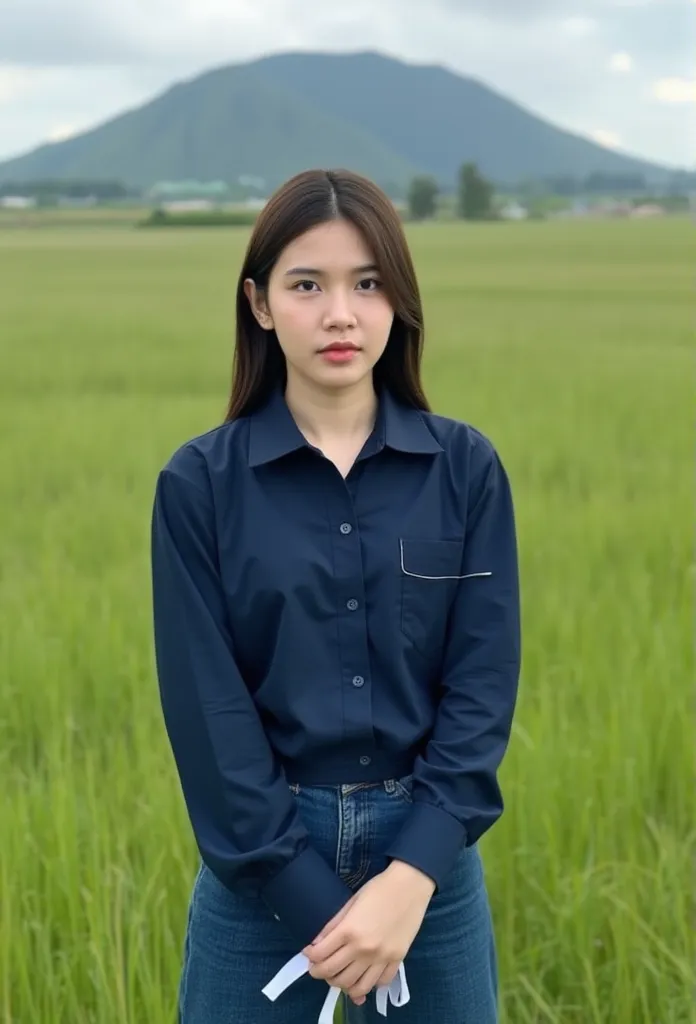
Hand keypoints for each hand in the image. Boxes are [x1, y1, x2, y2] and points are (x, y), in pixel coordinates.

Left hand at [302, 861, 434, 1005]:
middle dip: (319, 973)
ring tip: (338, 975)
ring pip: (355, 986)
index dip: (310, 956)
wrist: (409, 886)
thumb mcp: (351, 902)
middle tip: (318, 967)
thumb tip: (317, 942)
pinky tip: (362, 976)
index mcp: (349, 931)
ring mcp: (381, 958)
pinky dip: (368, 985)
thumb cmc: (378, 889)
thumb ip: (334, 924)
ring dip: (341, 984)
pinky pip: (379, 983)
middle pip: (333, 973)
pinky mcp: (396, 961)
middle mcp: (363, 949)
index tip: (309, 953)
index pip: (320, 955)